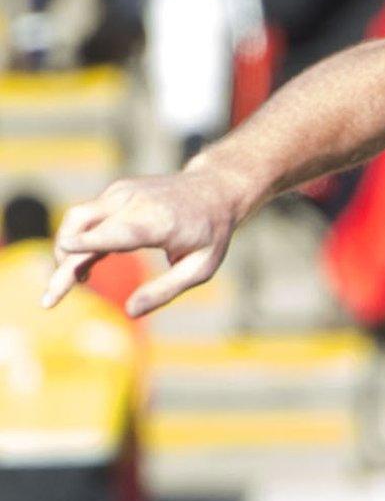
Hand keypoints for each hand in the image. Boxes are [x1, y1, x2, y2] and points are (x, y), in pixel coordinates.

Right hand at [44, 168, 248, 316]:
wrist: (216, 188)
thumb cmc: (211, 232)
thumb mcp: (201, 267)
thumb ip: (166, 290)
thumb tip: (130, 312)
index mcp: (159, 221)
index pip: (118, 230)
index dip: (91, 240)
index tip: (67, 249)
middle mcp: (135, 202)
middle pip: (82, 226)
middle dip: (62, 263)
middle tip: (51, 299)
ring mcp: (122, 193)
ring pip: (77, 219)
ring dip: (65, 251)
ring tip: (76, 284)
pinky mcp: (115, 192)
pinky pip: (85, 217)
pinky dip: (77, 242)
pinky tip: (86, 268)